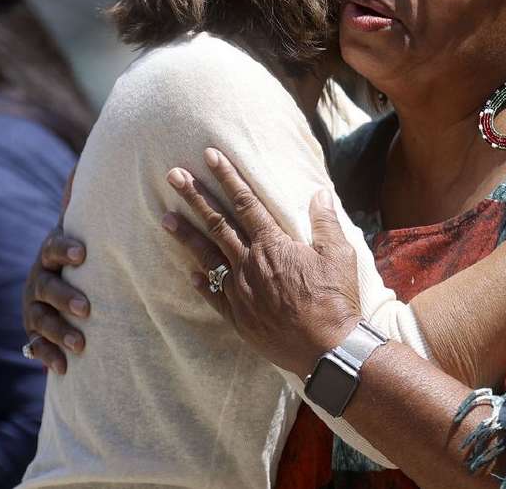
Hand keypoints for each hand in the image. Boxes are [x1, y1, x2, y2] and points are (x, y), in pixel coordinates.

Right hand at [21, 167, 89, 374]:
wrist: (62, 285)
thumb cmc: (82, 252)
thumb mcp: (82, 227)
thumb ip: (83, 201)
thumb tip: (83, 160)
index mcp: (52, 252)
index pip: (54, 247)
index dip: (65, 248)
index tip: (83, 253)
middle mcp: (38, 278)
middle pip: (45, 287)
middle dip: (65, 297)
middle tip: (88, 308)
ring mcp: (34, 308)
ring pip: (40, 319)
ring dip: (58, 331)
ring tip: (82, 344)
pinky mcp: (35, 334)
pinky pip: (35, 347)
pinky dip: (47, 357)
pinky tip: (61, 369)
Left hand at [161, 148, 361, 378]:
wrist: (326, 349)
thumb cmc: (336, 301)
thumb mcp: (339, 255)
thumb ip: (325, 222)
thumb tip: (319, 193)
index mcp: (273, 246)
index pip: (246, 203)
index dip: (228, 177)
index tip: (210, 156)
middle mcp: (250, 264)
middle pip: (218, 224)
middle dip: (195, 197)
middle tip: (173, 176)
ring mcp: (241, 292)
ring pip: (207, 257)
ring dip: (186, 236)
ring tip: (166, 218)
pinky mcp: (239, 318)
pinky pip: (214, 296)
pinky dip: (201, 283)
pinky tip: (189, 274)